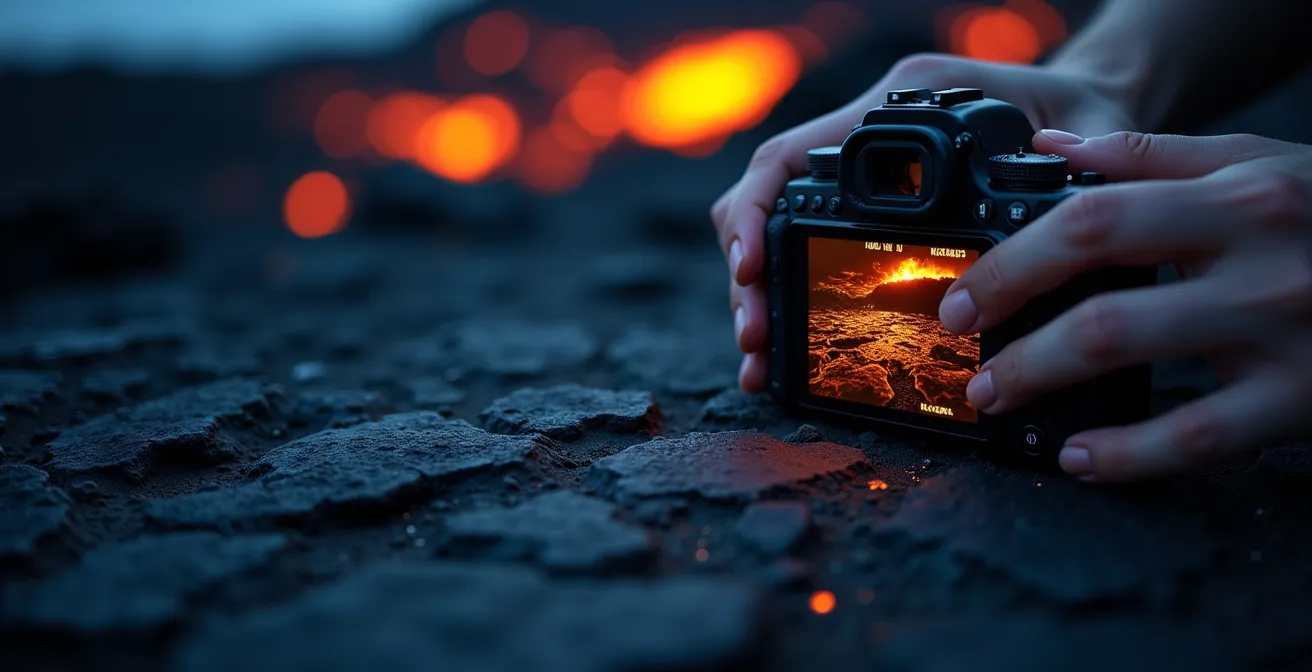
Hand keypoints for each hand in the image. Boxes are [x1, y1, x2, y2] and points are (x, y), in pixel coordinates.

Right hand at [711, 53, 1137, 392]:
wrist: (1087, 98)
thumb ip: (1072, 163)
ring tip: (759, 358)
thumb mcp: (1090, 133)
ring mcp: (858, 170)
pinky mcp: (866, 203)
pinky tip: (782, 348)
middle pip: (764, 197)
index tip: (750, 268)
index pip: (794, 155)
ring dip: (757, 293)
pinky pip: (803, 241)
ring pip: (772, 225)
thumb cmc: (1084, 107)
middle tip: (755, 337)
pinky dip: (783, 293)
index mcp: (899, 104)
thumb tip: (1039, 201)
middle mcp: (865, 131)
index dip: (756, 212)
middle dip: (747, 273)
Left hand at [940, 129, 1311, 481]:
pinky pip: (1196, 440)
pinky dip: (1125, 456)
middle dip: (1011, 332)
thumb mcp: (1259, 166)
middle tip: (964, 353)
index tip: (966, 293)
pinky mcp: (1299, 401)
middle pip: (1099, 300)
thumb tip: (1050, 150)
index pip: (1091, 221)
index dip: (1012, 263)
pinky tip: (1078, 458)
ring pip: (1133, 363)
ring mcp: (1279, 336)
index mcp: (1236, 199)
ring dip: (1043, 384)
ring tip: (997, 398)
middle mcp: (1257, 264)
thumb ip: (1152, 158)